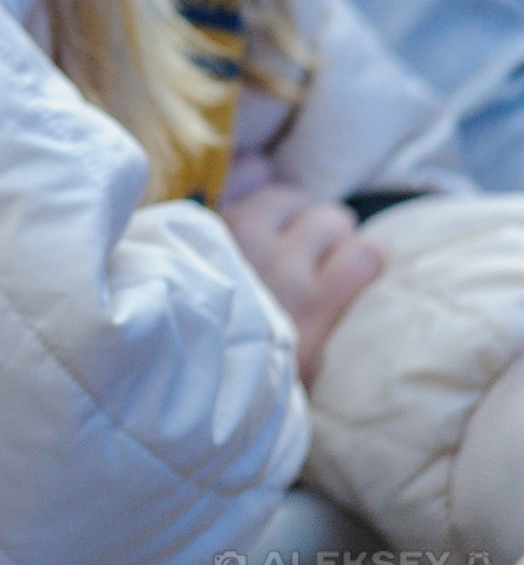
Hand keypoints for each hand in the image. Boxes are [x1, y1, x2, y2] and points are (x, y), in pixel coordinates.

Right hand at [222, 180, 381, 384]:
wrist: (220, 401)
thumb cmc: (214, 326)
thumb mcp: (200, 262)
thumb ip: (229, 205)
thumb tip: (261, 163)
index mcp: (210, 231)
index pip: (270, 195)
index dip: (284, 220)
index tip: (283, 247)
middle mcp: (245, 244)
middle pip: (307, 207)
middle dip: (315, 232)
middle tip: (310, 267)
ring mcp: (285, 274)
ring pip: (337, 224)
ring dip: (340, 249)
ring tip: (330, 281)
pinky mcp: (321, 306)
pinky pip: (364, 256)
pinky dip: (363, 269)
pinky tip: (349, 295)